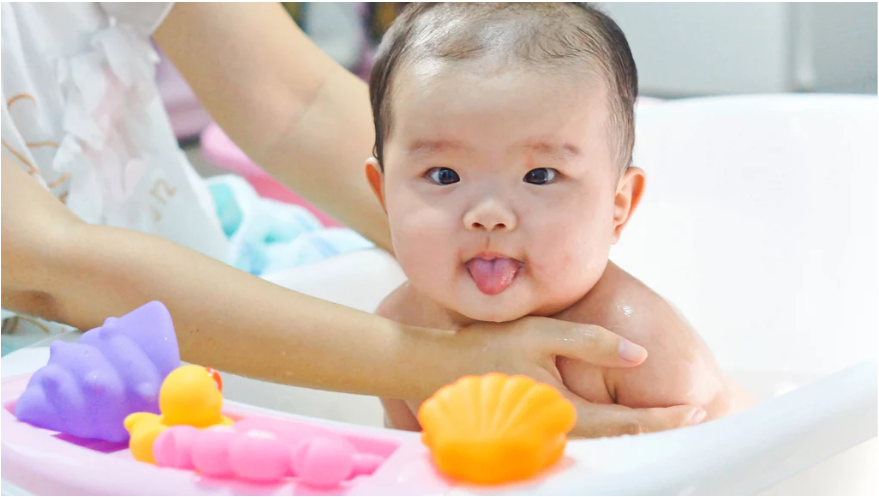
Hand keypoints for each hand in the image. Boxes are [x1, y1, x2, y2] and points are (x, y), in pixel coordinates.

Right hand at [441, 316, 705, 436]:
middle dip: (657, 430)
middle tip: (692, 419)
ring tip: (665, 418)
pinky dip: (607, 429)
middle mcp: (553, 432)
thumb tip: (639, 355)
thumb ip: (591, 342)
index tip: (696, 413)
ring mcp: (540, 437)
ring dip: (634, 431)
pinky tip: (619, 418)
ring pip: (600, 441)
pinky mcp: (530, 433)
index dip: (664, 420)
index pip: (625, 423)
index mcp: (561, 411)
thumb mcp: (541, 334)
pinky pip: (578, 436)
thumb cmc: (484, 347)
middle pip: (618, 440)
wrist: (433, 368)